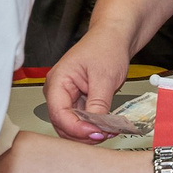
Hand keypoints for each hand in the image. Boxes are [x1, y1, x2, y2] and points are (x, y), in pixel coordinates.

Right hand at [45, 26, 135, 140]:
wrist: (114, 38)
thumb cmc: (106, 47)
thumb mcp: (104, 77)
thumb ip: (98, 104)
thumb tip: (97, 126)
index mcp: (57, 81)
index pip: (59, 114)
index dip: (77, 128)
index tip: (96, 133)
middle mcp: (58, 91)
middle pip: (62, 124)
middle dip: (83, 133)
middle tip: (105, 134)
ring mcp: (67, 97)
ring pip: (71, 126)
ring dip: (89, 133)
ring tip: (109, 130)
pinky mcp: (78, 101)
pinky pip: (81, 121)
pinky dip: (94, 127)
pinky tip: (107, 126)